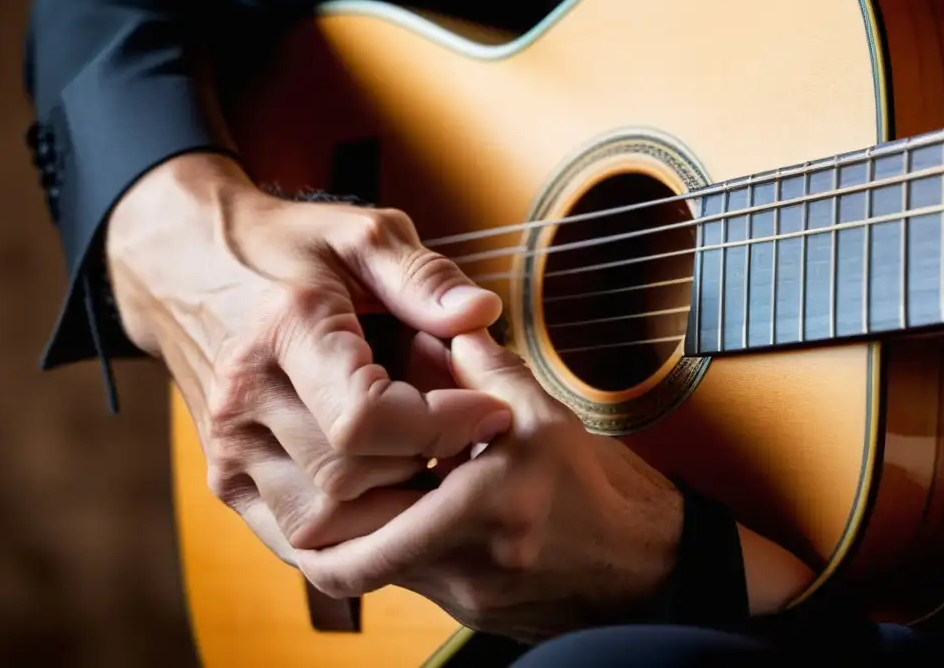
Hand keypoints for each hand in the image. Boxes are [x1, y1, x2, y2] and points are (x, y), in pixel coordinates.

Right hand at [104, 153, 511, 562]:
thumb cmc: (290, 250)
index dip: (443, 425)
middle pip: (350, 476)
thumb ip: (423, 277)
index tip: (493, 411)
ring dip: (394, 506)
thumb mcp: (362, 235)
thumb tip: (481, 315)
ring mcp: (227, 446)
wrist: (186, 267)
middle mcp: (243, 396)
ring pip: (323, 522)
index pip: (366, 418)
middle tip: (472, 439)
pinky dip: (355, 530)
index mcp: (282, 328)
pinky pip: (295, 537)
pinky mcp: (225, 479)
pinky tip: (393, 492)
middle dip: (427, 465)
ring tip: (435, 462)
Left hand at [295, 329, 687, 641]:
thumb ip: (482, 368)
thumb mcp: (545, 413)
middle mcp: (469, 564)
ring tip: (349, 485)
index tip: (306, 464)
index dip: (316, 504)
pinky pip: (407, 581)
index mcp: (487, 507)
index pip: (364, 528)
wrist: (640, 563)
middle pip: (350, 564)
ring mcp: (466, 599)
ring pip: (375, 576)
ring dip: (353, 535)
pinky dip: (389, 546)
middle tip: (303, 481)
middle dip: (317, 525)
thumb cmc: (598, 487)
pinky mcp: (469, 611)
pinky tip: (398, 506)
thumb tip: (436, 331)